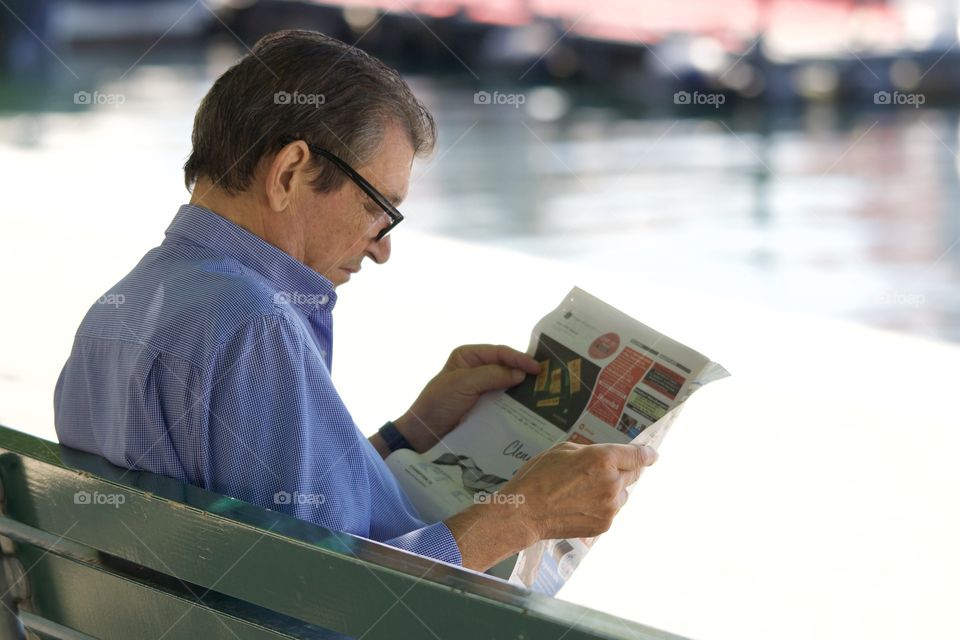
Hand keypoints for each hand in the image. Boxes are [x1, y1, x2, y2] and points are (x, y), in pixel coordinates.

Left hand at [393, 344, 540, 452]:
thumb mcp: (463, 384)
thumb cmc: (438, 403)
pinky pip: (504, 402)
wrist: (423, 435)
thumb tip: (521, 374)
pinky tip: (530, 409)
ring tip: (544, 395)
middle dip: (525, 373)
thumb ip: (492, 375)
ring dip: (523, 390)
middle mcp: (477, 370)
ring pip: (508, 386)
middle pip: (507, 367)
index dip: (519, 359)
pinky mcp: (484, 408)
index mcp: (468, 356)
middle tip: (548, 380)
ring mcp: (481, 390)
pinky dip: (517, 404)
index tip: (537, 369)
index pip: (500, 352)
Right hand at [445, 441, 658, 571]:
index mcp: (602, 458)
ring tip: (584, 491)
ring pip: (623, 494)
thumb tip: (603, 456)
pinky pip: (612, 510)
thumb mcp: (562, 450)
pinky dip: (602, 506)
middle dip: (623, 470)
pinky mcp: (604, 524)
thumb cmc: (539, 477)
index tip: (653, 454)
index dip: (647, 454)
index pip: (637, 455)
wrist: (525, 512)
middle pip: (633, 474)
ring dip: (612, 490)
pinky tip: (580, 505)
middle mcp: (612, 482)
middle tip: (603, 472)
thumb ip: (589, 452)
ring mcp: (610, 506)